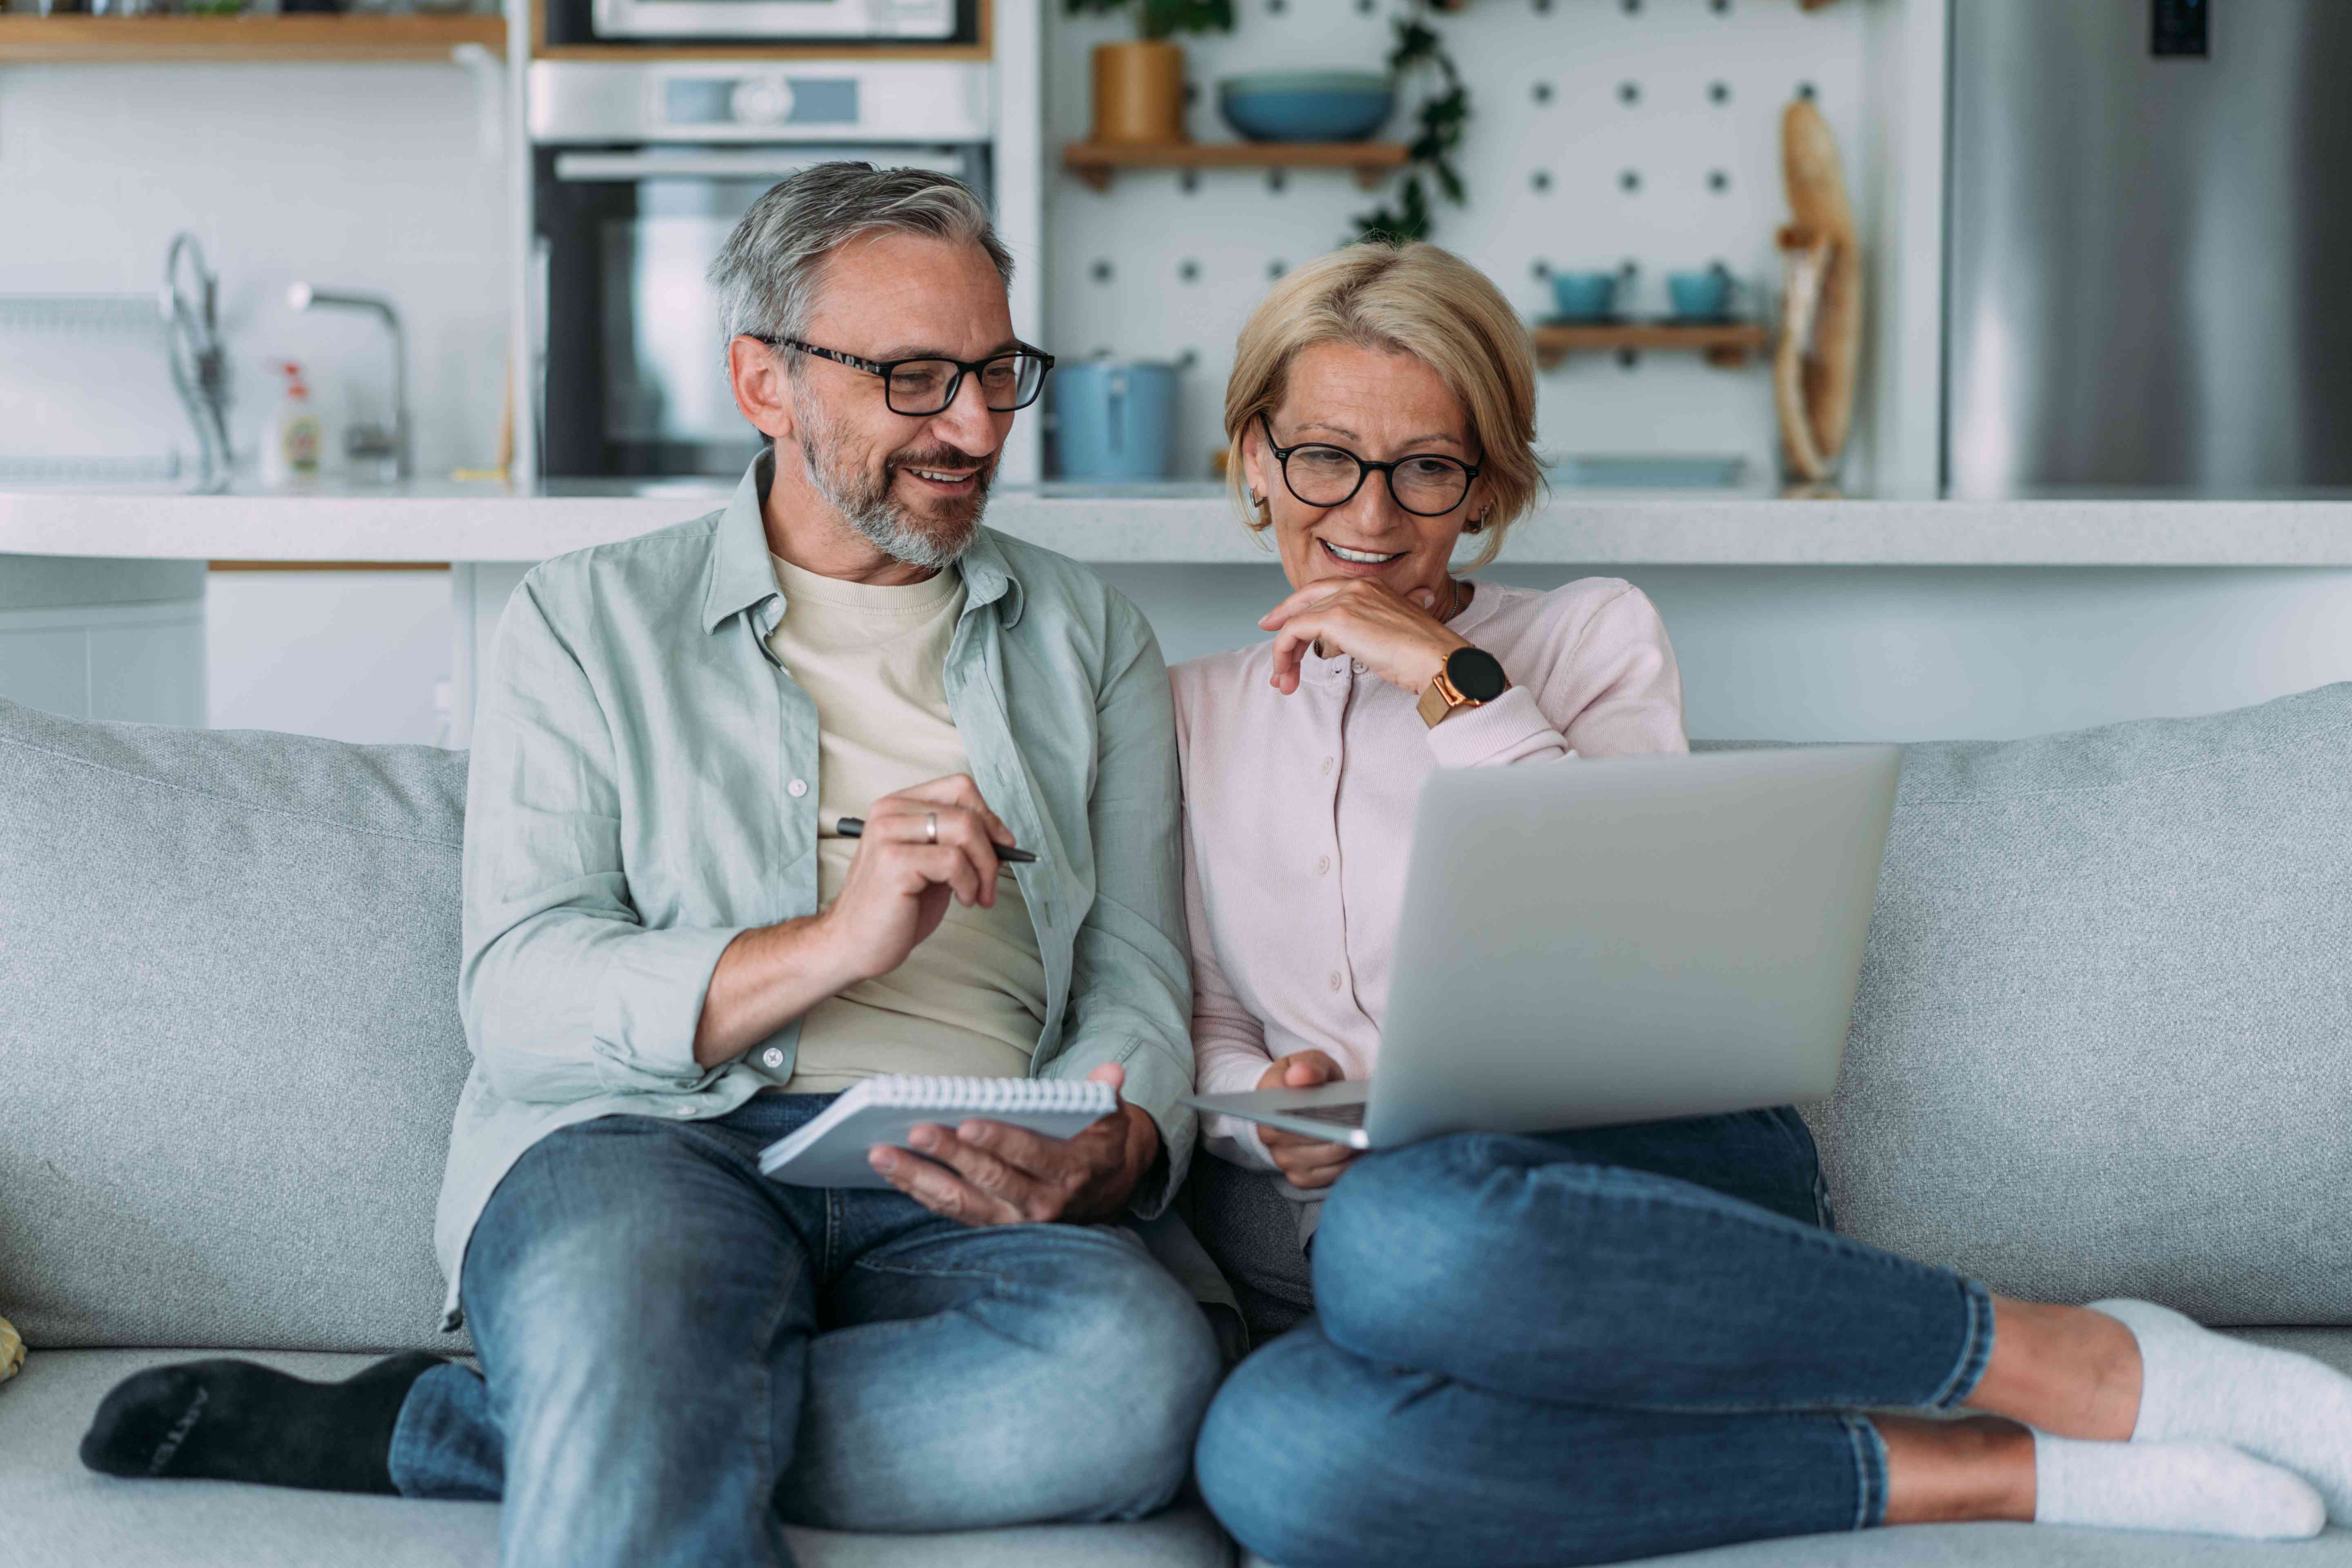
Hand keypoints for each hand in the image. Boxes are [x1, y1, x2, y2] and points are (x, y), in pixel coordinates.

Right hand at [814, 775, 1018, 986]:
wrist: (853, 944)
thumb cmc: (895, 907)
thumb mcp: (931, 864)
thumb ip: (956, 843)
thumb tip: (1002, 836)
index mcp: (897, 807)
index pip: (958, 788)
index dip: (988, 815)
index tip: (1002, 844)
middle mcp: (889, 813)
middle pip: (966, 809)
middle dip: (991, 848)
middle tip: (991, 880)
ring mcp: (888, 835)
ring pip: (965, 829)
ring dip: (984, 868)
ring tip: (976, 894)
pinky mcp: (894, 862)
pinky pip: (954, 861)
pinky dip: (969, 884)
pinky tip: (962, 900)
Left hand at [869, 1063, 1159, 1224]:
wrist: (1106, 1191)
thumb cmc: (1098, 1143)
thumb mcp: (1111, 1118)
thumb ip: (1105, 1094)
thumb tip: (1110, 1073)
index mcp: (1071, 1172)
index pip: (1032, 1156)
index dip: (1000, 1140)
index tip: (968, 1124)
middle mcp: (1041, 1203)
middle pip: (989, 1179)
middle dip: (950, 1155)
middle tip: (916, 1130)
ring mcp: (1013, 1220)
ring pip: (960, 1202)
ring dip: (918, 1178)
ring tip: (882, 1154)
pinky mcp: (992, 1225)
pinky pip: (951, 1211)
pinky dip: (919, 1192)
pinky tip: (892, 1171)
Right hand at [1252, 1050, 1357, 1189]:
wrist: (1290, 1103)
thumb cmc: (1304, 1080)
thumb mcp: (1308, 1062)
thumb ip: (1309, 1066)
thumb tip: (1301, 1076)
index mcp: (1266, 1103)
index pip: (1293, 1113)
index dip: (1321, 1115)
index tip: (1346, 1112)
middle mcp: (1269, 1135)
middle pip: (1315, 1138)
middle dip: (1344, 1132)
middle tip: (1369, 1125)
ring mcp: (1283, 1159)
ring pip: (1327, 1158)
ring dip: (1352, 1149)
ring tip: (1372, 1135)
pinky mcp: (1299, 1177)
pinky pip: (1329, 1176)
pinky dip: (1350, 1165)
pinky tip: (1364, 1151)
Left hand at [1259, 578, 1467, 696]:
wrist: (1436, 659)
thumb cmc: (1425, 653)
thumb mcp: (1398, 630)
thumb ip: (1383, 624)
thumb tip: (1379, 634)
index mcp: (1370, 585)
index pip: (1323, 592)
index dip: (1298, 608)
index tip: (1282, 625)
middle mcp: (1355, 585)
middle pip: (1304, 603)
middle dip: (1283, 627)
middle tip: (1275, 656)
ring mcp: (1344, 600)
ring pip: (1295, 621)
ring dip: (1284, 654)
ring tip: (1284, 681)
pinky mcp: (1335, 618)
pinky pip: (1294, 631)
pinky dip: (1284, 652)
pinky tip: (1287, 673)